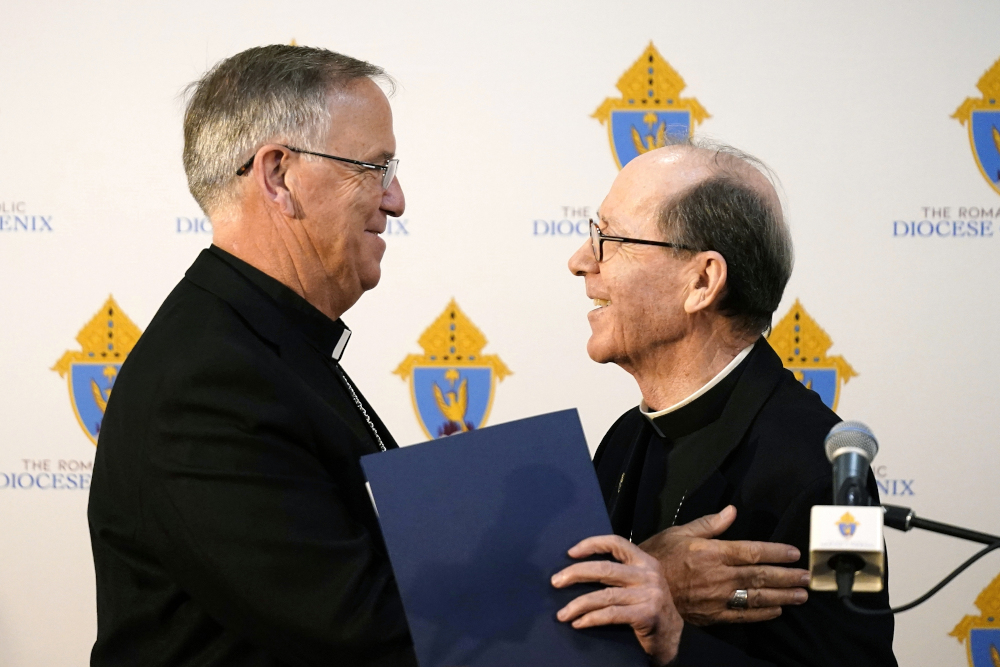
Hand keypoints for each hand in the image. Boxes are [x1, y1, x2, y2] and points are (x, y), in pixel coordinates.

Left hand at [552, 535, 681, 665]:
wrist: (672, 638)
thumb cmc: (648, 608)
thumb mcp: (639, 584)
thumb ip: (620, 573)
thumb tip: (578, 568)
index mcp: (645, 561)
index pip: (616, 543)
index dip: (591, 544)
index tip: (569, 553)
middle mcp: (649, 574)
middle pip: (605, 569)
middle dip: (575, 574)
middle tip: (555, 582)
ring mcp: (650, 594)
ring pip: (604, 595)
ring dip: (578, 604)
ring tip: (562, 614)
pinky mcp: (647, 615)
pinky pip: (611, 614)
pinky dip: (591, 618)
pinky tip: (578, 623)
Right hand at [639, 505, 808, 624]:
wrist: (642, 589)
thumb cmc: (659, 556)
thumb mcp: (680, 533)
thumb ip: (709, 524)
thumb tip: (732, 511)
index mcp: (712, 552)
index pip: (752, 551)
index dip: (776, 552)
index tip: (794, 553)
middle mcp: (719, 575)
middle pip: (760, 575)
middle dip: (786, 576)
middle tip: (806, 577)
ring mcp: (718, 597)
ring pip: (757, 596)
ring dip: (782, 596)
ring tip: (800, 595)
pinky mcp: (713, 615)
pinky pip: (743, 615)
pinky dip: (762, 613)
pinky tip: (776, 610)